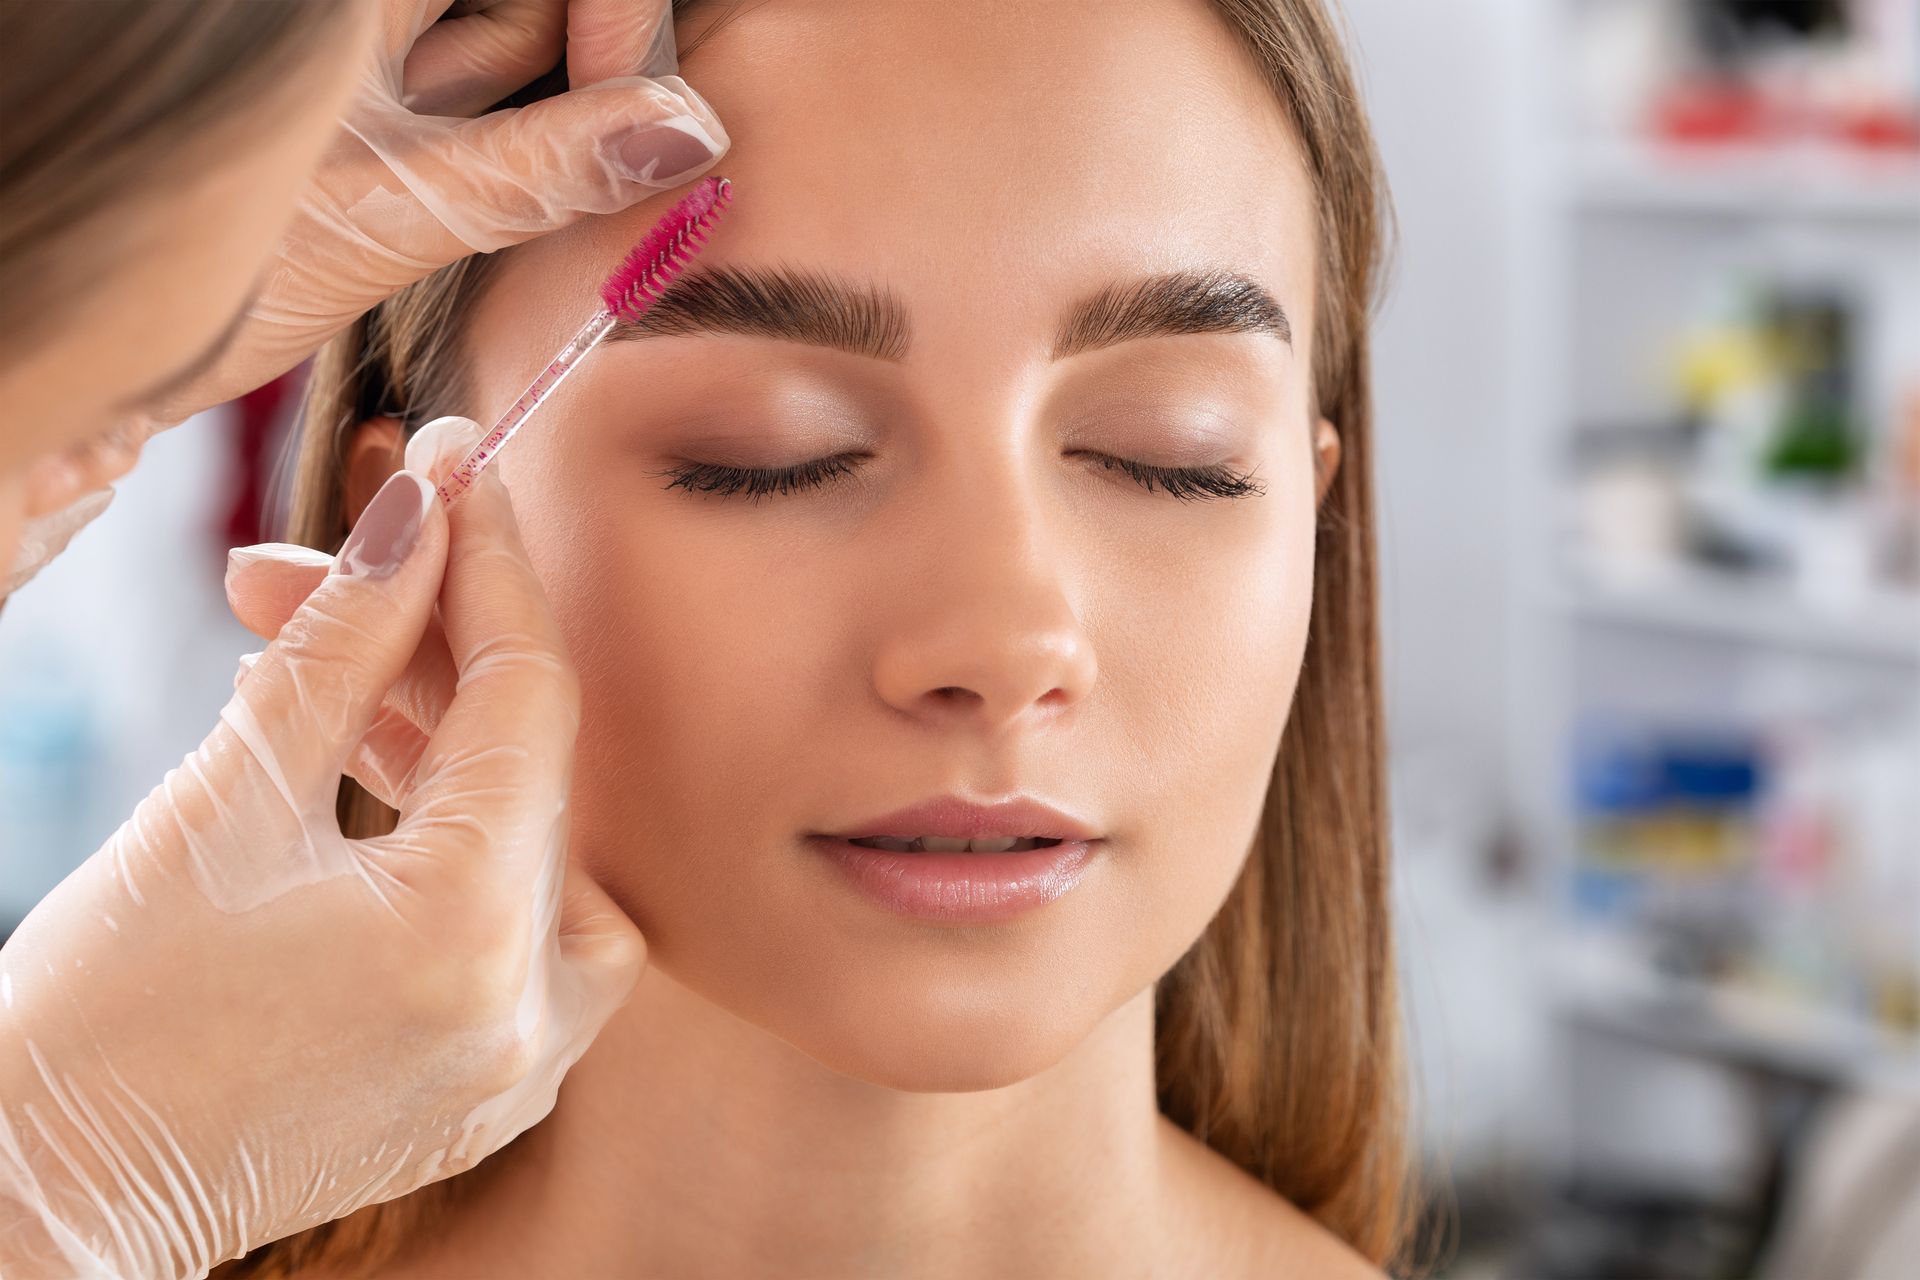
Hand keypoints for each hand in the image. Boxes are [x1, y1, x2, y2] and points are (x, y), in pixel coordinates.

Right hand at [0, 418, 641, 1279]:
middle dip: (428, 652)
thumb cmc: (102, 1012)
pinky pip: (523, 924)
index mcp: (474, 935)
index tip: (458, 469)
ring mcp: (526, 1063)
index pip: (527, 698)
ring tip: (324, 675)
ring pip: (536, 841)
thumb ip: (344, 644)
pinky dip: (463, 842)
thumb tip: (419, 510)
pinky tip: (374, 778)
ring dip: (443, 746)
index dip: (489, 568)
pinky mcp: (499, 1085)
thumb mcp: (224, 800)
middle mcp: (533, 1011)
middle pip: (530, 768)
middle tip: (325, 570)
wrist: (43, 1200)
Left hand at [154, 0, 726, 424]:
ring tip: (443, 183)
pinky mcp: (374, 95)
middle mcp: (370, 8)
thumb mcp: (399, 212)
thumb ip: (551, 169)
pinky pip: (484, 92)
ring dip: (533, 114)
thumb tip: (691, 133)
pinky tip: (462, 187)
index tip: (637, 101)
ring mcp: (368, 44)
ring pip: (517, 36)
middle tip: (543, 155)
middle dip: (572, 65)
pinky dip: (506, 141)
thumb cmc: (199, 259)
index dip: (610, 11)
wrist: (89, 335)